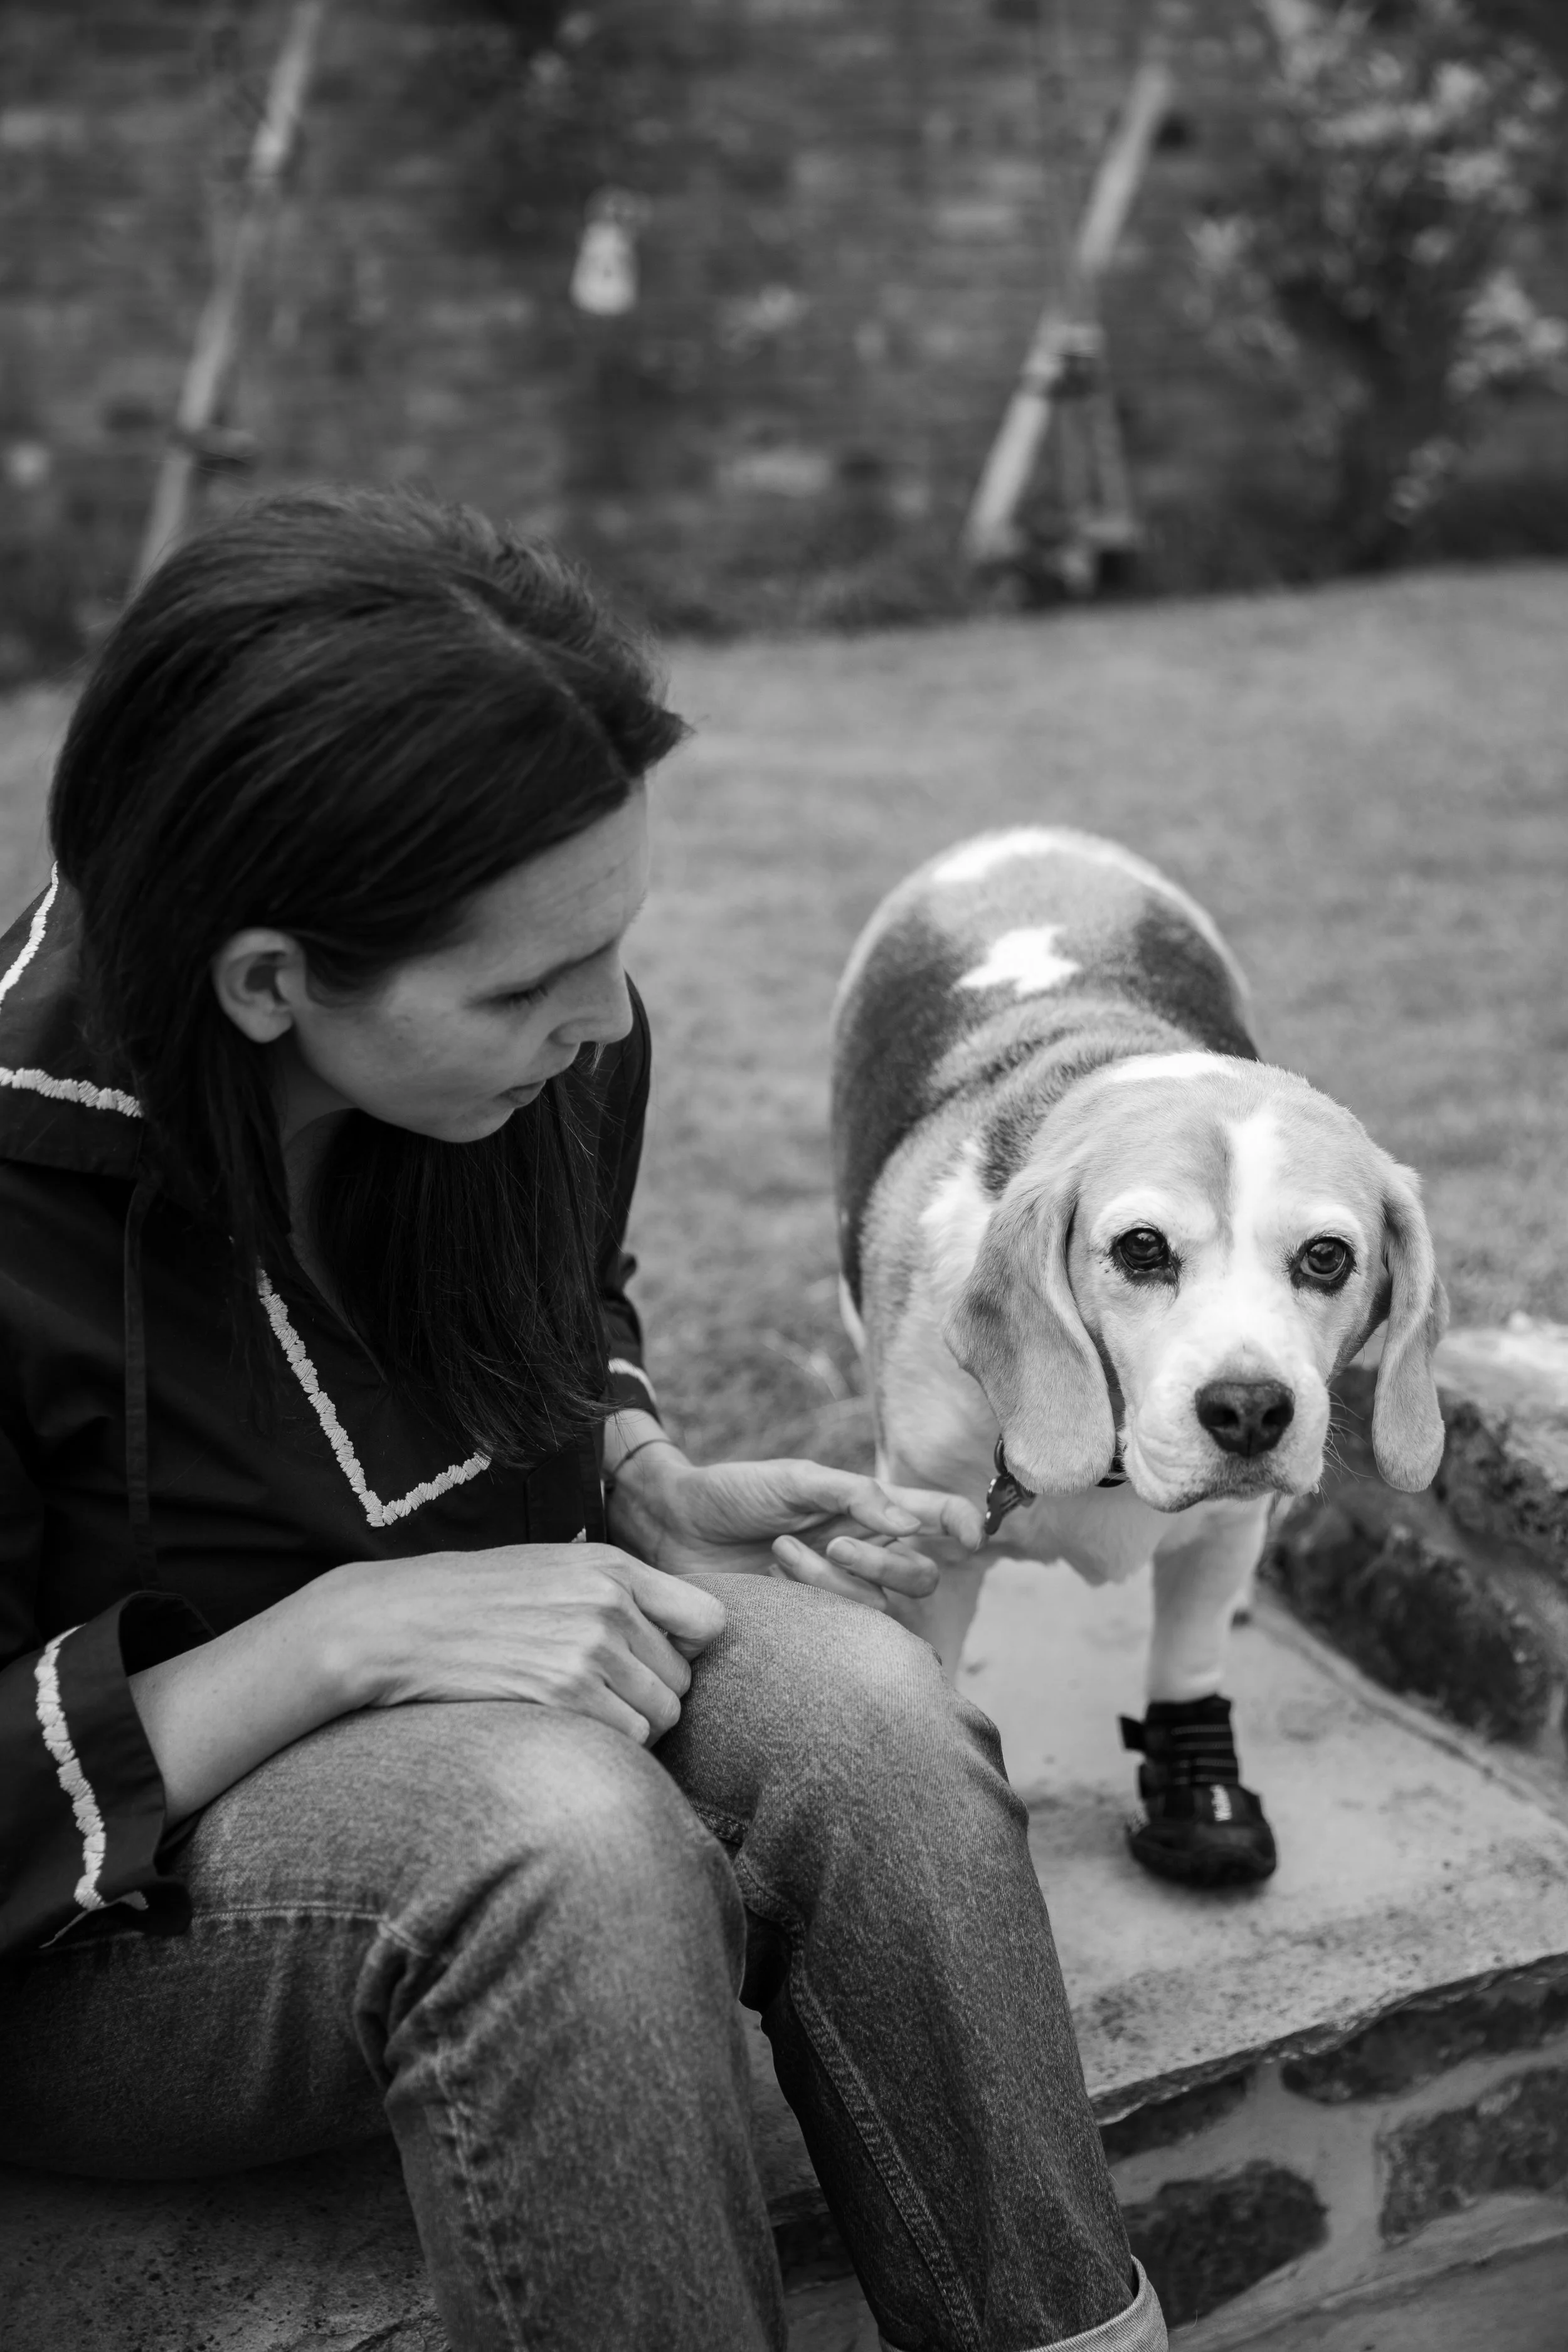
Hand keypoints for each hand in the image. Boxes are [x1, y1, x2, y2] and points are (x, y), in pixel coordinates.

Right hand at [325, 1543, 726, 1745]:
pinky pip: (629, 1740)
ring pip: (662, 1717)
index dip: (688, 1650)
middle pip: (684, 1680)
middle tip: (601, 1695)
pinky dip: (609, 1746)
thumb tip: (683, 1633)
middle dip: (652, 1696)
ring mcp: (588, 1650)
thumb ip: (617, 1592)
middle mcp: (609, 1604)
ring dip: (632, 1727)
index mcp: (613, 1568)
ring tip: (581, 1712)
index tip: (655, 1661)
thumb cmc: (475, 1598)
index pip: (709, 1620)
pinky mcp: (563, 1695)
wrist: (396, 1623)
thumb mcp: (553, 1568)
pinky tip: (568, 1728)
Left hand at [610, 1448, 983, 1611]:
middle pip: (922, 1576)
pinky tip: (775, 1578)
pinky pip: (844, 1630)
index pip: (935, 1516)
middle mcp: (863, 1552)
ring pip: (883, 1607)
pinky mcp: (810, 1624)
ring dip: (838, 1581)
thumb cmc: (734, 1493)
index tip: (969, 1534)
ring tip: (783, 1553)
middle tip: (835, 1544)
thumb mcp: (795, 1478)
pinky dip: (815, 1599)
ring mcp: (837, 1591)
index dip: (961, 1524)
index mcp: (867, 1510)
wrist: (673, 1527)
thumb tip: (912, 1520)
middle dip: (887, 1564)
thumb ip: (856, 1495)